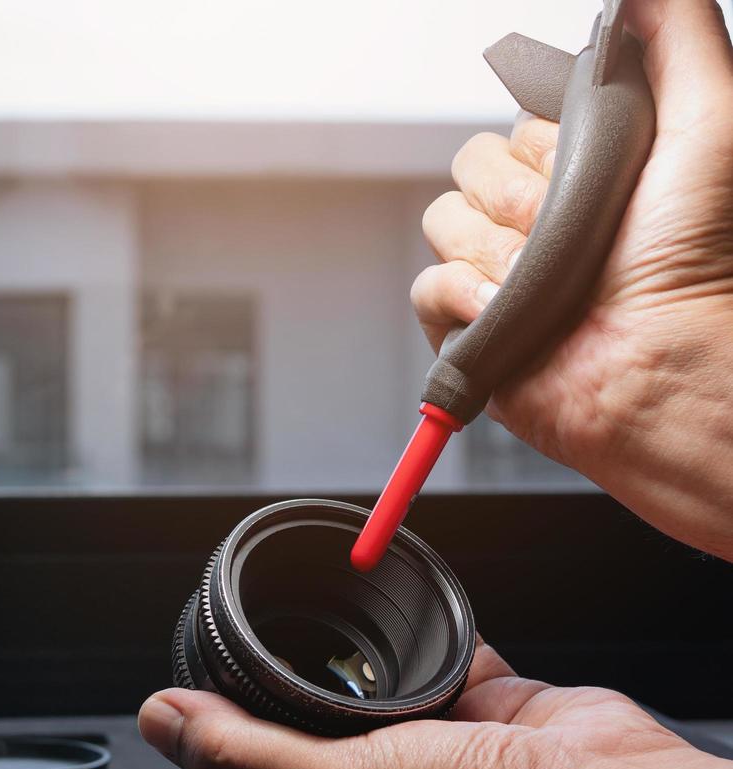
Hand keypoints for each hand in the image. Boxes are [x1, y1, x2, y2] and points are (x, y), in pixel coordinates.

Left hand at [138, 640, 732, 768]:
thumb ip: (245, 755)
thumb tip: (160, 720)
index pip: (256, 768)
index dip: (223, 730)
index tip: (195, 682)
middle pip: (308, 714)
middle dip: (282, 677)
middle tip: (247, 628)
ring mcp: (429, 732)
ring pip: (368, 676)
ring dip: (346, 642)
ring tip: (307, 602)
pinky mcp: (477, 692)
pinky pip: (432, 644)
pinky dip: (415, 618)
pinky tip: (391, 589)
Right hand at [413, 0, 732, 561]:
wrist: (661, 366)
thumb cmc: (696, 258)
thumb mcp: (711, 123)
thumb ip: (678, 39)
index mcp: (587, 169)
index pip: (521, 119)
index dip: (547, 140)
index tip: (588, 166)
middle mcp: (539, 218)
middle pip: (472, 163)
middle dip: (519, 196)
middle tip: (569, 230)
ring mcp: (500, 272)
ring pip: (445, 219)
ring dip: (496, 250)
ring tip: (547, 282)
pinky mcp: (469, 324)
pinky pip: (428, 284)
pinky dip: (464, 297)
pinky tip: (509, 311)